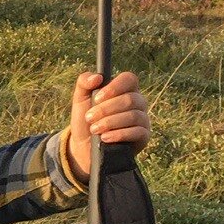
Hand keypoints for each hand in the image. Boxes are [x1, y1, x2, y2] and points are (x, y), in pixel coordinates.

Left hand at [65, 70, 149, 185]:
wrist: (84, 146)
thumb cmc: (86, 119)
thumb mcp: (80, 99)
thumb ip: (84, 82)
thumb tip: (97, 77)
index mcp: (125, 89)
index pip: (129, 79)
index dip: (114, 87)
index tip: (97, 98)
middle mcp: (138, 102)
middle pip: (130, 99)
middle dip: (106, 109)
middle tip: (89, 117)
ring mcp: (142, 119)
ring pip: (134, 115)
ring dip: (110, 122)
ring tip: (94, 129)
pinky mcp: (143, 136)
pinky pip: (138, 132)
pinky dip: (119, 134)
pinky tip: (105, 137)